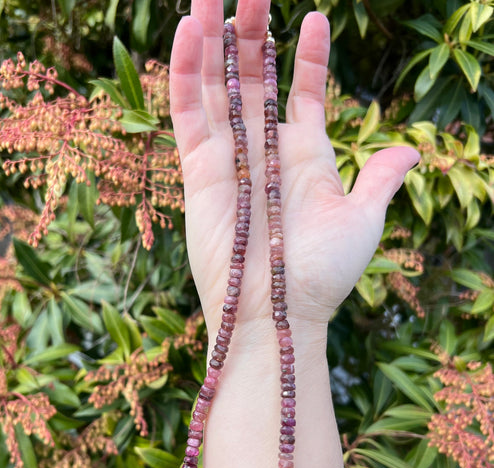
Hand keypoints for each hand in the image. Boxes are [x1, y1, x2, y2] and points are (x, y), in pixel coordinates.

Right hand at [170, 0, 418, 333]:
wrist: (278, 310)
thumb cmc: (322, 271)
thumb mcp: (362, 219)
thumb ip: (380, 179)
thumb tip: (410, 151)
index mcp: (304, 157)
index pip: (303, 95)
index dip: (309, 59)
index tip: (314, 20)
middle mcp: (263, 151)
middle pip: (253, 79)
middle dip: (253, 32)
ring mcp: (228, 157)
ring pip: (215, 86)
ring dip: (213, 38)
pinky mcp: (198, 170)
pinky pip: (188, 112)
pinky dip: (185, 72)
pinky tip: (190, 29)